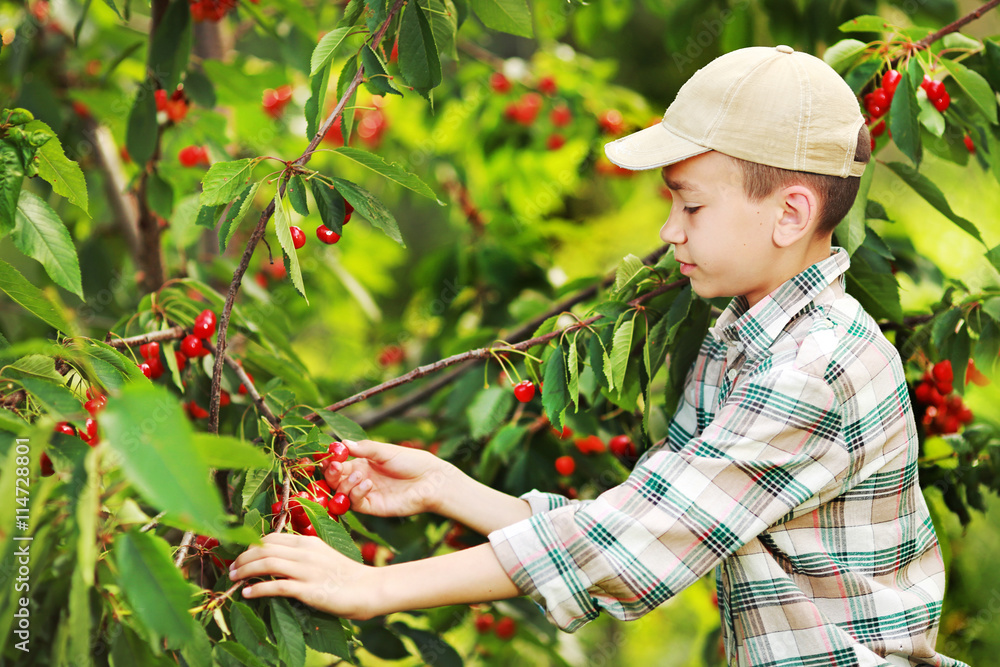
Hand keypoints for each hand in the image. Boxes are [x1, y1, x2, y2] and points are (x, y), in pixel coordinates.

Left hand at [229, 533, 375, 618]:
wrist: (369, 588)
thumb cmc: (346, 575)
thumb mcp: (323, 556)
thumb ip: (302, 555)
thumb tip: (279, 559)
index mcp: (308, 541)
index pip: (271, 537)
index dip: (251, 545)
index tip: (240, 554)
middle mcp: (305, 552)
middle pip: (264, 548)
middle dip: (242, 557)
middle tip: (230, 568)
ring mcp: (306, 570)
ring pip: (266, 563)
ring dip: (244, 570)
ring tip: (233, 578)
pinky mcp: (308, 589)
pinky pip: (276, 586)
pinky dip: (258, 588)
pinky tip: (247, 593)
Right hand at [322, 439, 454, 517]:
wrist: (431, 480)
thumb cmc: (412, 462)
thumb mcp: (386, 451)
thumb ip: (365, 448)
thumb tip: (342, 442)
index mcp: (362, 463)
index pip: (338, 463)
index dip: (329, 460)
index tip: (325, 456)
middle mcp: (360, 479)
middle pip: (335, 480)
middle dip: (331, 473)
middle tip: (335, 466)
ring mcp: (365, 494)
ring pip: (341, 493)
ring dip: (344, 483)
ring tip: (359, 475)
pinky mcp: (372, 507)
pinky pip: (354, 503)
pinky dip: (356, 493)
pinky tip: (367, 484)